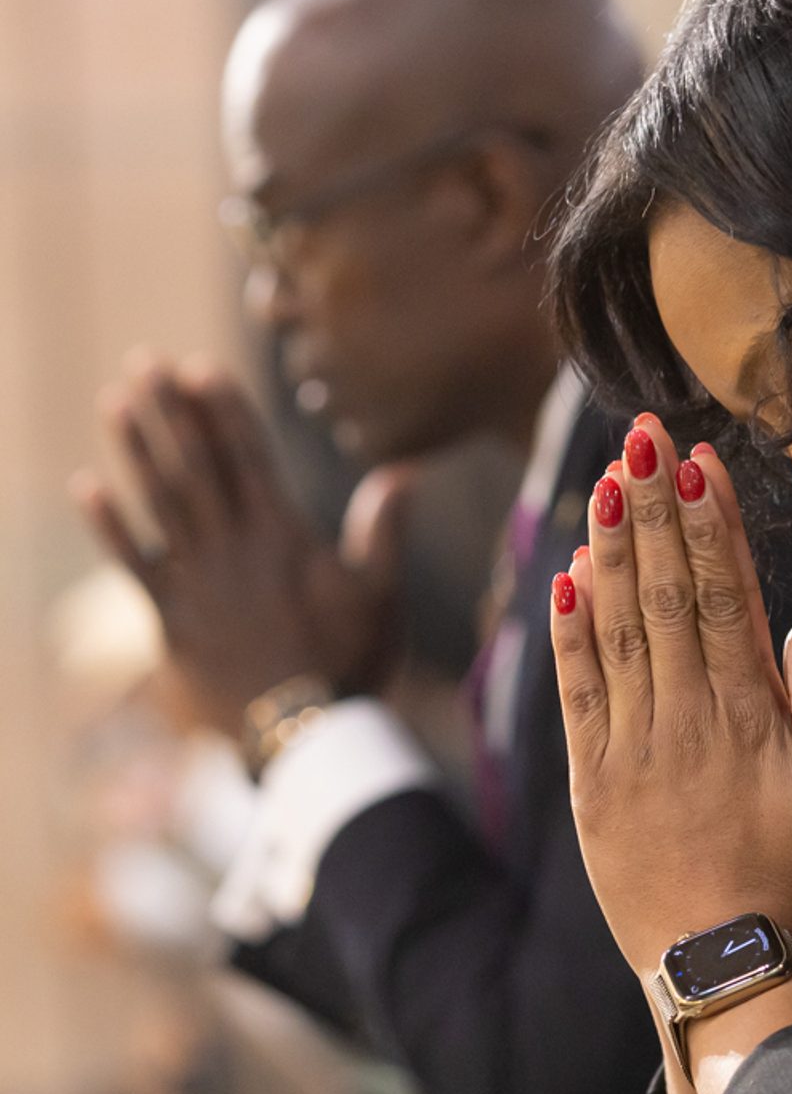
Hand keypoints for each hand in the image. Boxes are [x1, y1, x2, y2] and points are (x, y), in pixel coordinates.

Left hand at [71, 354, 409, 736]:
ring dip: (136, 448)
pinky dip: (109, 526)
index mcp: (285, 537)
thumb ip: (384, 531)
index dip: (223, 410)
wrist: (303, 732)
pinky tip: (87, 486)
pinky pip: (131, 563)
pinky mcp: (171, 618)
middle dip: (171, 411)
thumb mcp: (384, 596)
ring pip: (160, 501)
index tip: (200, 367)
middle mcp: (234, 547)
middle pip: (196, 465)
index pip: (249, 457)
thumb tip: (402, 472)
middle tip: (146, 361)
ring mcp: (197, 581)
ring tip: (116, 400)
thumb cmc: (352, 664)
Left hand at [550, 421, 791, 976]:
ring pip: (618, 626)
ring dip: (613, 547)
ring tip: (608, 480)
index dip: (710, 524)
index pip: (727, 597)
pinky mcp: (591, 781)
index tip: (697, 462)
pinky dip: (570, 628)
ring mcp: (630, 747)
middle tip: (643, 435)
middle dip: (656, 508)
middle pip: (669, 593)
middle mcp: (685, 718)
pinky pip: (576, 688)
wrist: (720, 967)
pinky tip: (567, 572)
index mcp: (750, 717)